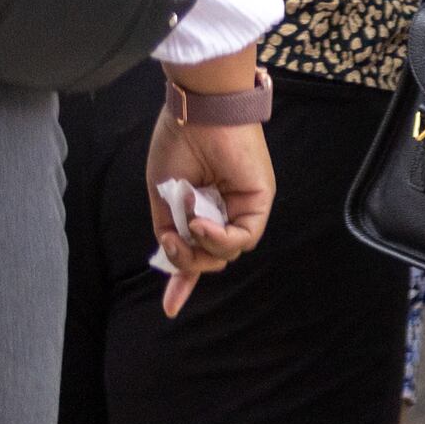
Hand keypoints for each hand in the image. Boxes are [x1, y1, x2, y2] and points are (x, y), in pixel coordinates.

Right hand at [143, 56, 274, 317]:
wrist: (194, 114)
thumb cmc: (177, 146)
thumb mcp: (164, 200)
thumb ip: (172, 233)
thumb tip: (173, 262)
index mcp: (203, 208)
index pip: (198, 251)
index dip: (183, 281)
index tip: (169, 309)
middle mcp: (227, 209)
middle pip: (212, 256)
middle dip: (188, 261)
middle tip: (172, 241)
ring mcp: (245, 206)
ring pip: (227, 252)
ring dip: (200, 246)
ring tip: (188, 221)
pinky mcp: (260, 200)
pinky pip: (243, 237)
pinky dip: (218, 238)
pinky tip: (201, 224)